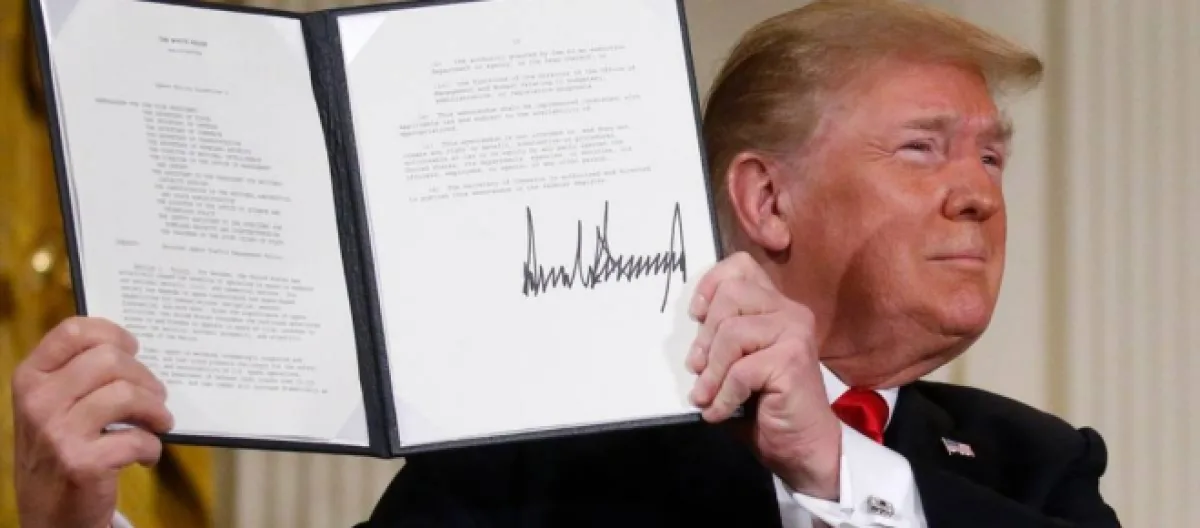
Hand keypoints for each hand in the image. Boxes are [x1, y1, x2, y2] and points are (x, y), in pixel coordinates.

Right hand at [12, 316, 172, 527]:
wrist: (47, 517)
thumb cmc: (59, 453)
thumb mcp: (52, 409)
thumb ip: (78, 376)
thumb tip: (130, 349)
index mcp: (30, 379)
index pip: (73, 331)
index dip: (113, 334)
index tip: (133, 349)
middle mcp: (38, 402)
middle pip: (110, 359)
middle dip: (145, 377)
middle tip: (156, 396)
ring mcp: (57, 433)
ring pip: (127, 394)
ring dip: (156, 410)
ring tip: (159, 422)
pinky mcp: (82, 463)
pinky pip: (137, 438)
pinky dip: (152, 448)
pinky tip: (145, 456)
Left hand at [685, 252, 841, 499]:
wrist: (803, 447)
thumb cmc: (766, 404)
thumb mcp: (736, 361)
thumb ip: (719, 336)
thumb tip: (688, 330)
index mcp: (775, 306)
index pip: (740, 266)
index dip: (711, 284)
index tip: (696, 315)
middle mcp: (790, 312)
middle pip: (730, 295)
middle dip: (705, 336)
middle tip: (698, 368)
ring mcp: (795, 333)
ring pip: (732, 332)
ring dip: (711, 371)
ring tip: (706, 395)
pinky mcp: (793, 360)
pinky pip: (741, 370)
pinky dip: (723, 396)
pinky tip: (720, 412)